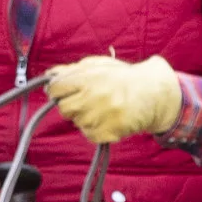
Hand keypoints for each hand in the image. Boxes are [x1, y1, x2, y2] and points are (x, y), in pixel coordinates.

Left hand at [48, 53, 182, 144]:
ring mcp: (100, 115)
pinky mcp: (108, 132)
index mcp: (88, 77)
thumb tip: (49, 74)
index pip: (55, 88)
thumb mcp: (98, 66)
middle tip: (87, 100)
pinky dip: (95, 129)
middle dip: (72, 105)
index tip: (64, 91)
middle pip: (63, 108)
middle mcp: (93, 96)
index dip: (57, 90)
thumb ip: (72, 70)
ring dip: (86, 117)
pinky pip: (89, 134)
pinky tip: (108, 118)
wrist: (153, 94)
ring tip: (103, 108)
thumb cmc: (123, 78)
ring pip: (77, 122)